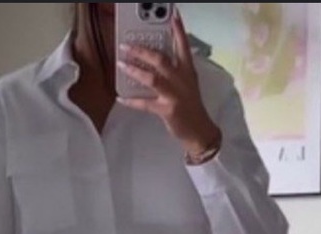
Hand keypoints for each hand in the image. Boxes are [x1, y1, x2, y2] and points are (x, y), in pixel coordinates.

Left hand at [118, 11, 221, 158]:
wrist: (199, 130)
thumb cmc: (191, 105)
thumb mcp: (188, 83)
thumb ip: (176, 69)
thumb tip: (154, 59)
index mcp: (188, 71)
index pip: (183, 46)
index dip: (178, 31)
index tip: (172, 16)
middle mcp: (181, 80)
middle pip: (161, 60)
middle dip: (142, 51)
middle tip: (127, 45)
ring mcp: (174, 95)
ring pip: (152, 78)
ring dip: (135, 70)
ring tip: (121, 64)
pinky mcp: (167, 110)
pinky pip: (145, 104)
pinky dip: (132, 101)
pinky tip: (121, 97)